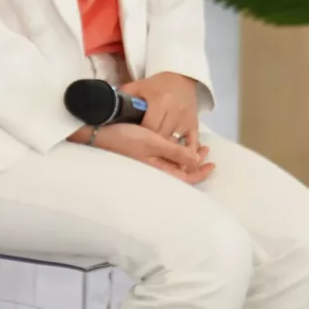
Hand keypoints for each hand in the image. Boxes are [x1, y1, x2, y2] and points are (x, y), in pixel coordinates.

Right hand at [68, 120, 213, 183]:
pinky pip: (162, 157)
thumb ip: (176, 152)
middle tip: (206, 150)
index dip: (201, 172)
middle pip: (180, 171)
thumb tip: (197, 162)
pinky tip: (174, 141)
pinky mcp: (139, 154)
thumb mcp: (153, 141)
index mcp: (158, 169)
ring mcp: (146, 162)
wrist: (96, 131)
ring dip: (184, 155)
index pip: (185, 177)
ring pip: (171, 163)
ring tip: (194, 145)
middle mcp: (153, 168)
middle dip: (195, 162)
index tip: (212, 163)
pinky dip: (173, 151)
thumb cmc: (124, 137)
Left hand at [127, 71, 202, 155]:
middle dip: (152, 144)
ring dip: (165, 149)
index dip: (141, 135)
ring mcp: (186, 119)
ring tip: (155, 154)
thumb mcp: (138, 86)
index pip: (150, 126)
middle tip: (143, 149)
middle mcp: (174, 111)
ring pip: (175, 142)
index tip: (134, 139)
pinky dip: (187, 152)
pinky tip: (179, 160)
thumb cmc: (157, 85)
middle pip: (162, 137)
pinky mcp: (194, 124)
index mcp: (159, 101)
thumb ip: (124, 96)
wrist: (181, 78)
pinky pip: (193, 142)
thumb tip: (108, 106)